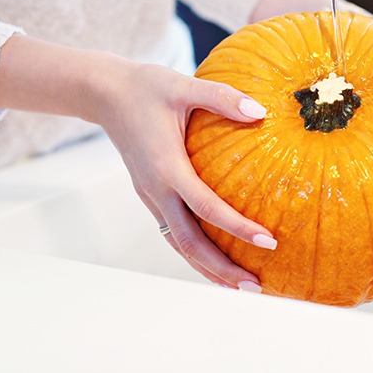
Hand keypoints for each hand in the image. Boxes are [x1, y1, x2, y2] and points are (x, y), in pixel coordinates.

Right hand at [93, 62, 275, 290]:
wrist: (105, 94)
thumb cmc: (146, 88)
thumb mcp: (184, 86)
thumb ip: (222, 98)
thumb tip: (261, 113)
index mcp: (166, 167)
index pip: (206, 208)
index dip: (237, 227)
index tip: (267, 242)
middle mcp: (156, 190)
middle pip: (189, 243)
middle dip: (222, 269)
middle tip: (255, 287)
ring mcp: (151, 197)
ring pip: (179, 245)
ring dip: (208, 268)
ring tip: (239, 287)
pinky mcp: (151, 196)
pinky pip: (174, 233)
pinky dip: (195, 253)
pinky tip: (216, 261)